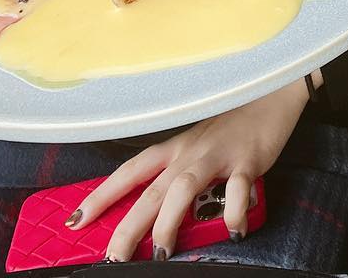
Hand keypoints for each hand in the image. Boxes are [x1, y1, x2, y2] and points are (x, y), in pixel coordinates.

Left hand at [70, 73, 315, 260]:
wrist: (271, 91)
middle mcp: (189, 152)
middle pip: (149, 190)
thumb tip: (162, 210)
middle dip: (127, 226)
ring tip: (161, 253)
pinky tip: (233, 230)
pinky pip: (237, 189)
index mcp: (175, 148)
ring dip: (167, 223)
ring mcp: (217, 155)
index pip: (129, 173)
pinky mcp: (247, 159)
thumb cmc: (235, 124)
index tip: (76, 220)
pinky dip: (233, 212)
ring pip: (182, 189)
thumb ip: (181, 172)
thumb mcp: (200, 144)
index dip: (101, 196)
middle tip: (113, 257)